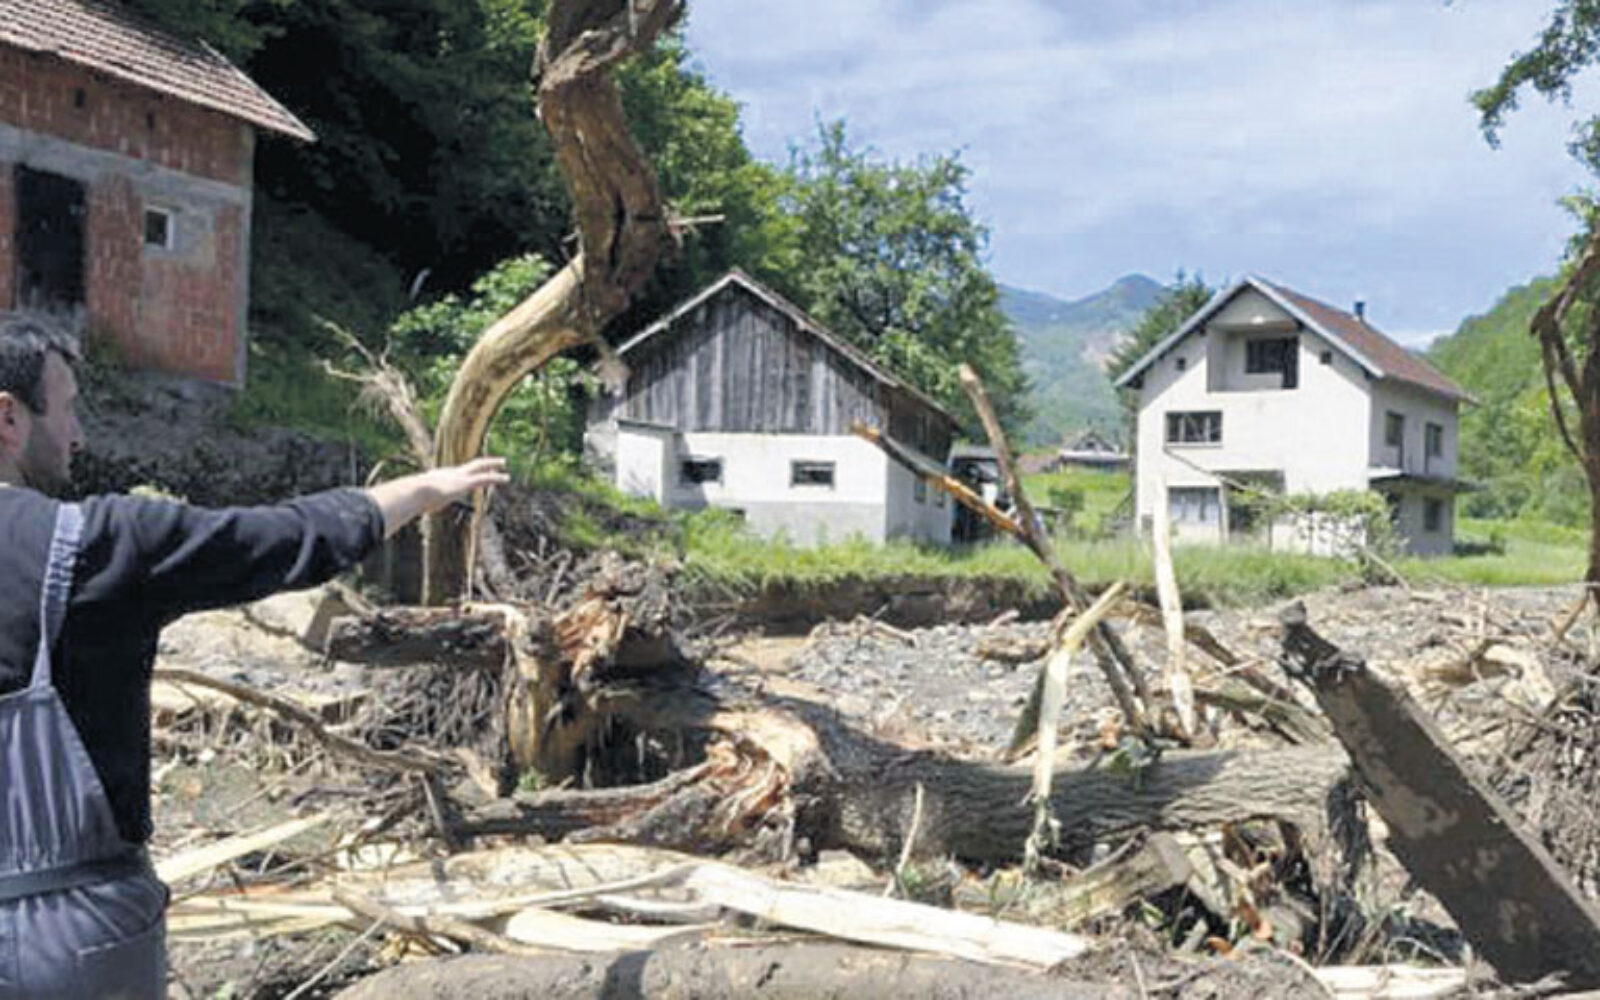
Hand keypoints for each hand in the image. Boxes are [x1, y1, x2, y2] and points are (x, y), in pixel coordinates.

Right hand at [368, 456, 511, 536]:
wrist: (414, 492)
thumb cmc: (409, 500)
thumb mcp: (407, 505)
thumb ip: (401, 510)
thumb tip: (386, 519)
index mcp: (435, 478)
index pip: (449, 474)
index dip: (457, 474)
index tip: (462, 474)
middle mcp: (448, 473)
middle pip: (468, 465)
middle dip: (479, 462)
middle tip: (489, 460)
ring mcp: (457, 476)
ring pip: (480, 467)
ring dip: (493, 465)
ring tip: (504, 464)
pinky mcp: (465, 482)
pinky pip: (485, 478)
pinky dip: (497, 477)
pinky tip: (507, 477)